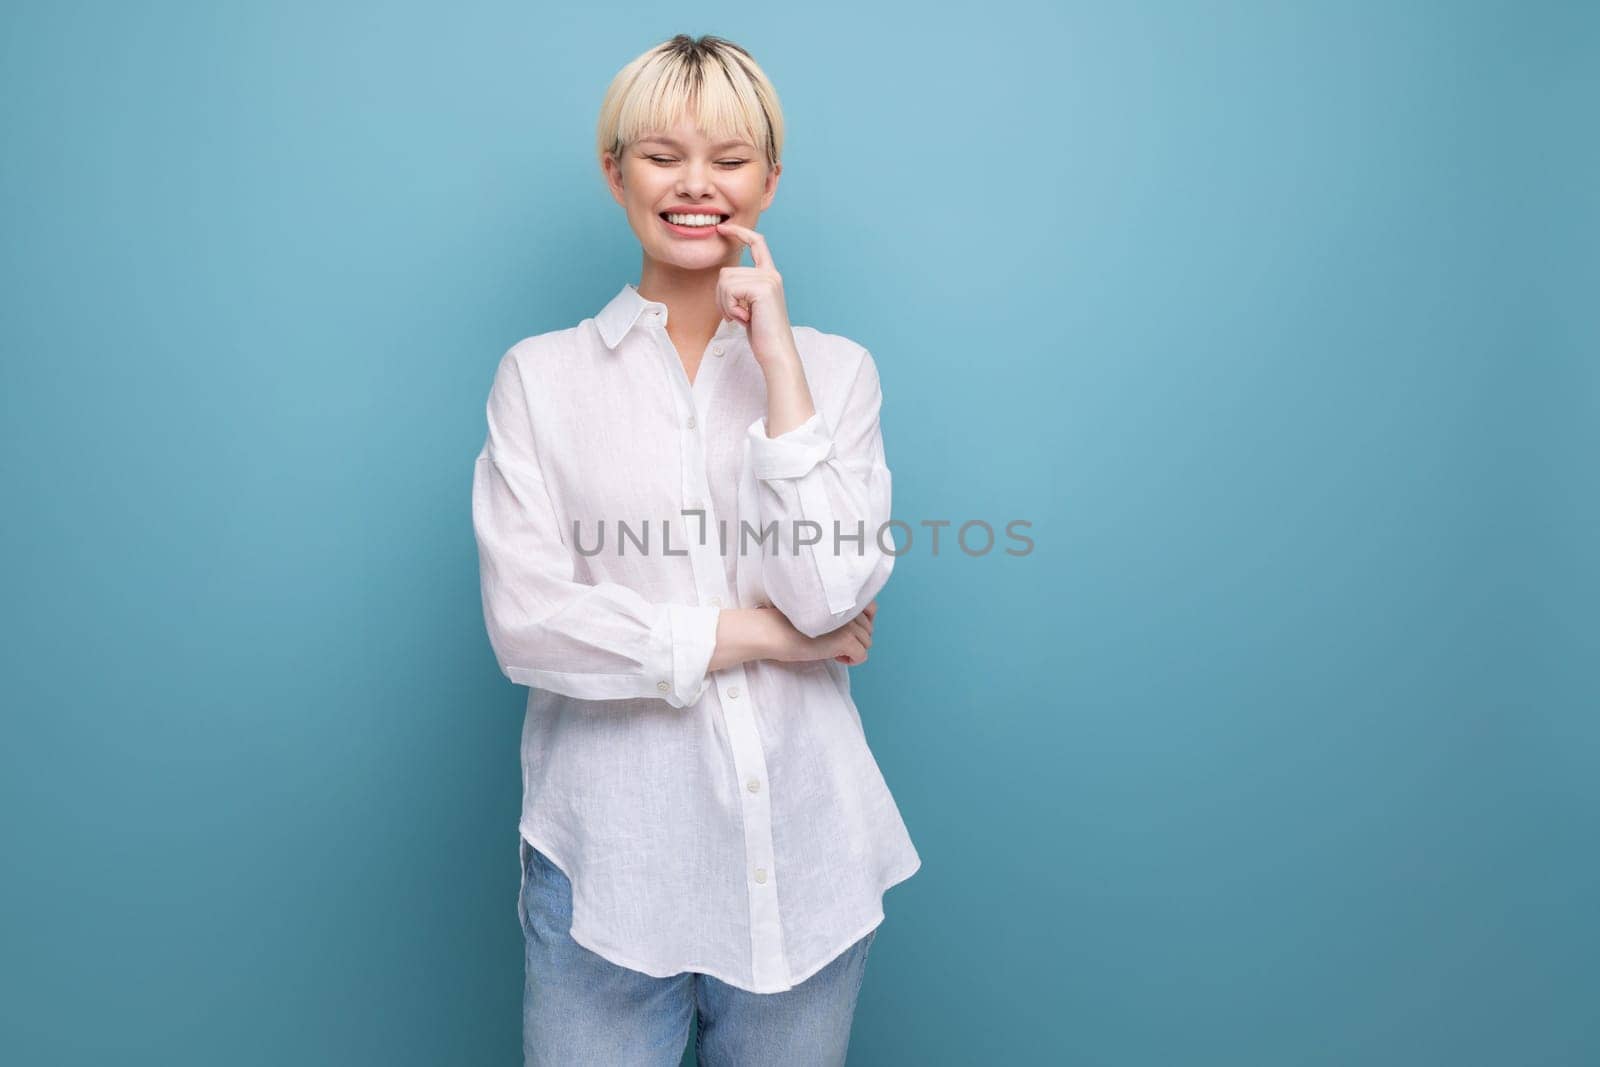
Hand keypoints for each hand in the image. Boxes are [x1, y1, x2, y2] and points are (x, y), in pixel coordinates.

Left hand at [714, 220, 796, 366]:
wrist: (776, 351)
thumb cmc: (762, 334)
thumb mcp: (749, 305)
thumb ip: (741, 288)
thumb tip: (723, 277)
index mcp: (770, 275)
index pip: (757, 243)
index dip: (739, 232)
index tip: (723, 229)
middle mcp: (771, 274)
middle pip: (726, 272)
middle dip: (721, 297)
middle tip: (735, 315)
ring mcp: (768, 279)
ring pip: (725, 281)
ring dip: (725, 304)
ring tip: (741, 317)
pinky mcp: (763, 288)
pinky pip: (729, 290)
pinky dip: (730, 307)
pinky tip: (743, 319)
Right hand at [773, 600, 877, 666]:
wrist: (774, 631)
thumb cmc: (790, 623)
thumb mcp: (819, 612)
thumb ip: (839, 613)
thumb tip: (860, 627)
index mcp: (842, 598)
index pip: (872, 609)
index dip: (861, 623)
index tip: (846, 631)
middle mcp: (849, 608)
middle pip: (869, 630)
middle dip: (854, 638)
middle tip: (832, 642)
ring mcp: (849, 624)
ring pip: (867, 643)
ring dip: (852, 649)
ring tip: (831, 649)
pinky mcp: (846, 641)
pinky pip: (862, 656)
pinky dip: (851, 660)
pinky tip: (833, 656)